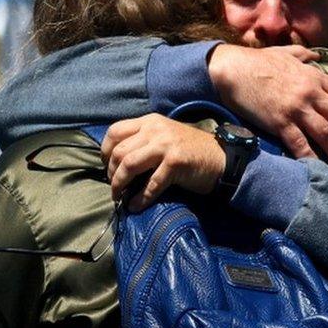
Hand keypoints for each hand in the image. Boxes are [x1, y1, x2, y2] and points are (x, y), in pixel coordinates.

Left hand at [101, 114, 224, 210]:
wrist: (222, 158)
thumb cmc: (192, 150)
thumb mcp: (165, 136)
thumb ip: (144, 141)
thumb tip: (117, 163)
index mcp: (150, 121)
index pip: (115, 131)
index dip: (105, 152)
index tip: (108, 167)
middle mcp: (155, 129)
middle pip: (119, 151)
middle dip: (111, 173)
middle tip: (114, 187)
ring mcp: (166, 145)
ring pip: (129, 165)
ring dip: (120, 184)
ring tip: (119, 196)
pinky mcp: (176, 162)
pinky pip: (151, 183)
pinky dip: (140, 198)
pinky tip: (136, 206)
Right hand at [207, 44, 327, 171]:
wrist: (232, 69)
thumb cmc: (257, 61)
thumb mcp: (285, 53)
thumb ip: (304, 55)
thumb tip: (317, 56)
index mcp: (314, 76)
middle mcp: (310, 93)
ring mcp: (296, 109)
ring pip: (327, 133)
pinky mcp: (280, 123)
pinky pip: (300, 144)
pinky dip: (312, 158)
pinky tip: (319, 169)